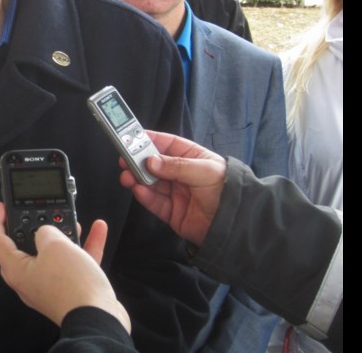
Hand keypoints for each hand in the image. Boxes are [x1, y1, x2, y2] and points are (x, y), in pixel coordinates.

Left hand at [0, 202, 129, 332]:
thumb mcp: (54, 246)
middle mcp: (30, 279)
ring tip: (72, 219)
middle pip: (24, 247)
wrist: (99, 320)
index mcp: (16, 270)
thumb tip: (48, 233)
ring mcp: (51, 285)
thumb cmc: (72, 287)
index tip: (1, 205)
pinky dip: (84, 245)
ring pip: (52, 253)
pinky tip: (97, 230)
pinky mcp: (72, 289)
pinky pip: (75, 262)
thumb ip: (46, 231)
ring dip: (63, 234)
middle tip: (40, 211)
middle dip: (33, 226)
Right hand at [118, 131, 225, 245]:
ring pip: (151, 183)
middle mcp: (181, 174)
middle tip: (124, 159)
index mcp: (191, 158)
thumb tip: (151, 161)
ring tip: (127, 176)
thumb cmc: (227, 189)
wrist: (237, 224)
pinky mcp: (171, 212)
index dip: (149, 139)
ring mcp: (175, 193)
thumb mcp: (204, 171)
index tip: (132, 137)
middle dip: (138, 161)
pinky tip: (138, 189)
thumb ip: (176, 166)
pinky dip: (144, 196)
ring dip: (137, 178)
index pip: (167, 144)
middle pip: (154, 165)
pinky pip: (154, 202)